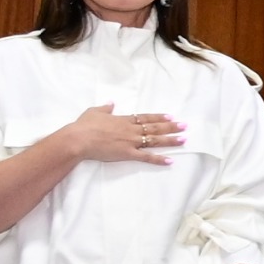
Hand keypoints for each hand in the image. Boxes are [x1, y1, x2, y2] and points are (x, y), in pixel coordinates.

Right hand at [59, 105, 182, 166]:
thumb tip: (111, 103)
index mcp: (124, 120)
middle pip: (155, 127)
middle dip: (171, 127)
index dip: (159, 117)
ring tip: (183, 140)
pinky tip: (170, 160)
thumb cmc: (84, 125)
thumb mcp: (94, 112)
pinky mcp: (127, 154)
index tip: (170, 117)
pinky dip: (159, 159)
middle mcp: (131, 130)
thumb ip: (105, 108)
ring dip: (170, 140)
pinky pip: (146, 157)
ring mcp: (131, 142)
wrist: (79, 139)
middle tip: (185, 126)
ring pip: (155, 140)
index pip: (146, 118)